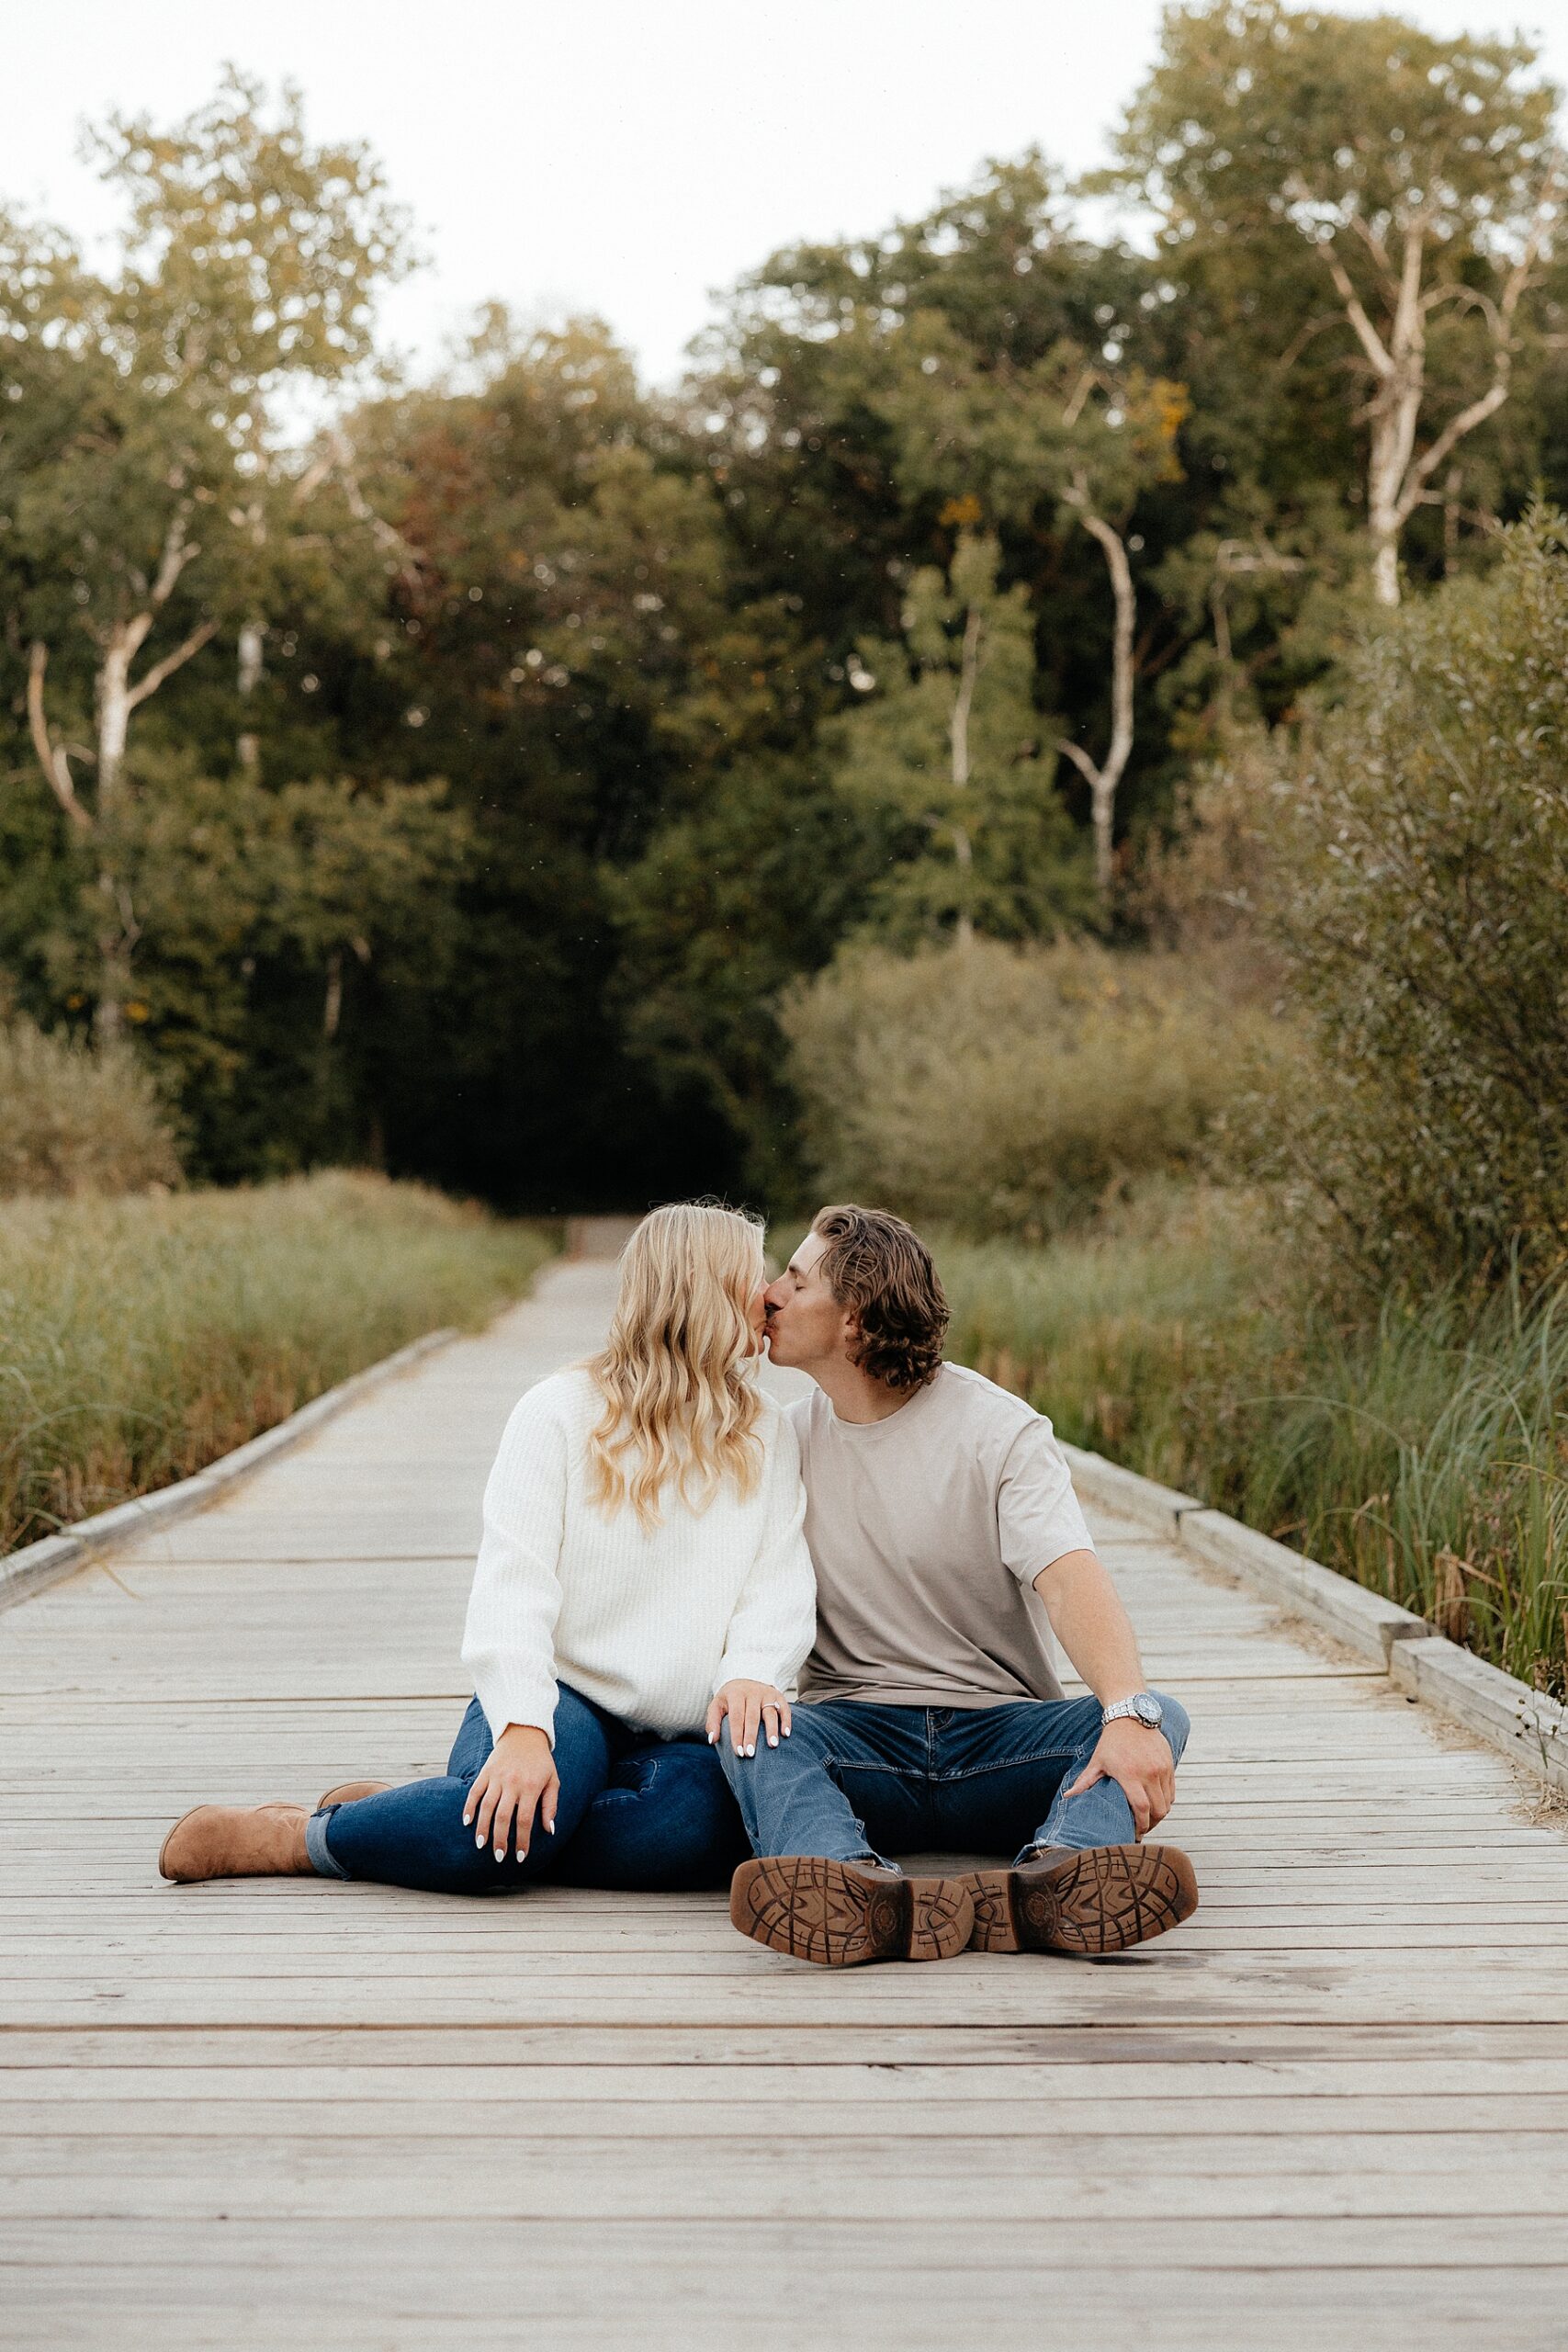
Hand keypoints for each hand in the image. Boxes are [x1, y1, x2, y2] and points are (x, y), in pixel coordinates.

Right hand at [463, 1722, 558, 1861]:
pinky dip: (469, 1806)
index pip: (525, 1820)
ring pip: (486, 1806)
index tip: (520, 1857)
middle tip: (499, 1857)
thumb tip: (550, 1830)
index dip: (522, 1840)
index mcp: (531, 1787)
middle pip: (503, 1817)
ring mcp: (497, 1777)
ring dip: (482, 1827)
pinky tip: (467, 1822)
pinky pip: (474, 1791)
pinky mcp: (485, 1771)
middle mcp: (512, 1783)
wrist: (524, 1733)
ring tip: (481, 1844)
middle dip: (500, 1840)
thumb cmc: (541, 1762)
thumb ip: (551, 1805)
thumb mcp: (553, 1780)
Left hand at [706, 1679, 791, 1756]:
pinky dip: (786, 1721)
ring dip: (772, 1729)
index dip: (737, 1735)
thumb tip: (712, 1740)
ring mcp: (766, 1693)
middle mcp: (752, 1692)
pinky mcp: (778, 1695)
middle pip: (752, 1716)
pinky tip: (785, 1734)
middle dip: (751, 1736)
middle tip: (751, 1754)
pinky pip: (784, 1708)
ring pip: (770, 1712)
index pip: (736, 1717)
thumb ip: (712, 1722)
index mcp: (735, 1694)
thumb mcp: (717, 1706)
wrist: (744, 1682)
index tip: (738, 1753)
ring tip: (772, 1745)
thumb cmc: (729, 1701)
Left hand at [1063, 1716, 1174, 1838]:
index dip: (1141, 1825)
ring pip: (1167, 1802)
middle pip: (1158, 1810)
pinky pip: (1172, 1790)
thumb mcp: (1097, 1761)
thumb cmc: (1112, 1741)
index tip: (1136, 1833)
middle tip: (1143, 1829)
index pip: (1141, 1808)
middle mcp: (1149, 1772)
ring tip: (1150, 1818)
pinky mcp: (1169, 1763)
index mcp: (1130, 1774)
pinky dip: (1166, 1800)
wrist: (1130, 1716)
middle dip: (1152, 1824)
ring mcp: (1162, 1768)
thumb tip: (1067, 1796)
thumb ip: (1085, 1781)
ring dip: (1160, 1814)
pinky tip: (1156, 1803)